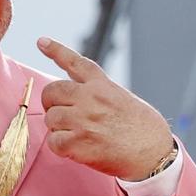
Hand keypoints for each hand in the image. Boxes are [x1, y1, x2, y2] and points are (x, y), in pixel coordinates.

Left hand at [37, 37, 173, 180]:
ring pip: (50, 118)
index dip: (56, 50)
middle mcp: (91, 98)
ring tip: (75, 134)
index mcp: (102, 86)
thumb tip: (77, 97)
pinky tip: (74, 149)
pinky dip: (60, 146)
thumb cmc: (143, 129)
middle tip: (61, 113)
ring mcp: (83, 120)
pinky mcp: (78, 143)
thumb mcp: (124, 98)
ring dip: (58, 127)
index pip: (75, 62)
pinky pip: (54, 141)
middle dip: (51, 102)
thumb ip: (99, 93)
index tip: (42, 41)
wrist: (154, 154)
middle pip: (52, 91)